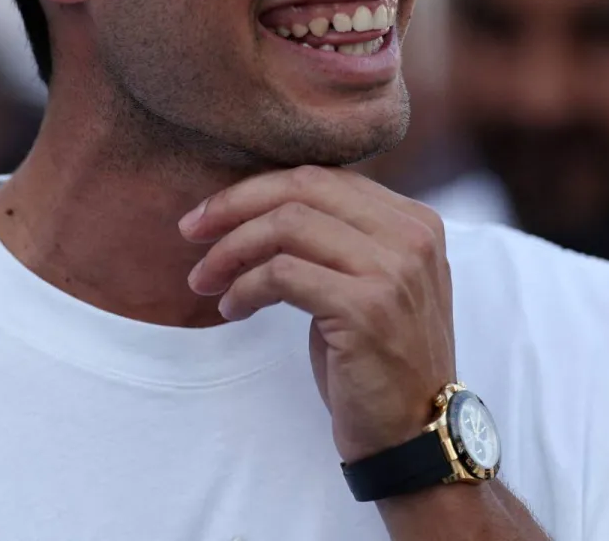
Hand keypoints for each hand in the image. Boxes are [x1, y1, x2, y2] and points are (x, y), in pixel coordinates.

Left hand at [181, 166, 454, 462]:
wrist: (418, 433)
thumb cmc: (379, 360)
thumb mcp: (371, 282)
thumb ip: (340, 237)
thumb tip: (262, 201)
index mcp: (414, 221)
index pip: (323, 176)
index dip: (259, 187)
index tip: (212, 213)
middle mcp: (411, 236)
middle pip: (303, 188)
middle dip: (234, 204)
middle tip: (190, 230)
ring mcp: (393, 270)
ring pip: (287, 225)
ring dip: (230, 251)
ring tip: (203, 280)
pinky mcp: (366, 308)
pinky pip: (282, 275)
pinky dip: (244, 288)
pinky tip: (231, 309)